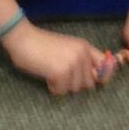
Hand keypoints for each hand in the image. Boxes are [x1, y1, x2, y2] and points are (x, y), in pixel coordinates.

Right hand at [4, 22, 119, 95]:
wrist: (22, 38)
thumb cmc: (41, 45)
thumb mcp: (67, 48)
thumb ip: (81, 60)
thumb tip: (94, 79)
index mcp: (84, 47)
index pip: (106, 65)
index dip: (104, 76)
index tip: (98, 82)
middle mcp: (81, 54)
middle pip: (89, 84)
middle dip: (75, 83)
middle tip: (60, 73)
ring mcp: (72, 63)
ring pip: (75, 89)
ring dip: (62, 86)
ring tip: (51, 72)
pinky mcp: (61, 72)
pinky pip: (61, 91)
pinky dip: (53, 88)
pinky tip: (46, 75)